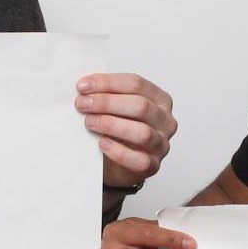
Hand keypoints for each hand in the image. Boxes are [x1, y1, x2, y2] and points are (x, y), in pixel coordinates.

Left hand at [75, 73, 175, 188]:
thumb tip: (84, 87)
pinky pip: (139, 160)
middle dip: (107, 102)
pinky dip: (118, 152)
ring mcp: (161, 144)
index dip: (108, 83)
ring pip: (142, 132)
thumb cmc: (119, 132)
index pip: (136, 84)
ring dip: (111, 125)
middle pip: (140, 105)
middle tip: (82, 104)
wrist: (119, 165)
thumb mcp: (116, 108)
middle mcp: (165, 120)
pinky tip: (102, 143)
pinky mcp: (153, 165)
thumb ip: (106, 95)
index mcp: (159, 99)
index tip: (83, 86)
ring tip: (89, 122)